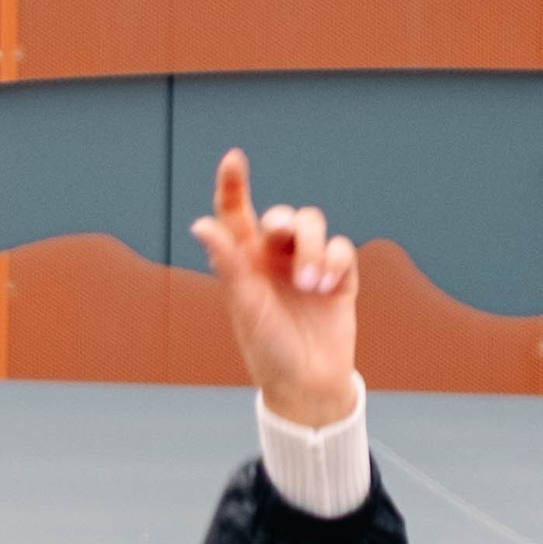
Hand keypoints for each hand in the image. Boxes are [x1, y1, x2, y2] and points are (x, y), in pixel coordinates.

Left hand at [191, 147, 358, 429]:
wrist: (308, 385)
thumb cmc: (268, 350)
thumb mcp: (244, 306)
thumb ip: (227, 263)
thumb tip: (201, 224)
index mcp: (245, 263)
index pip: (236, 214)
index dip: (234, 185)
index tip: (233, 158)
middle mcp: (275, 259)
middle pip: (283, 216)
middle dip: (285, 223)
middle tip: (280, 236)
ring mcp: (307, 265)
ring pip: (313, 224)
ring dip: (312, 247)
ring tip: (309, 284)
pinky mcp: (339, 276)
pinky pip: (341, 246)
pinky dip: (334, 261)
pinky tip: (326, 287)